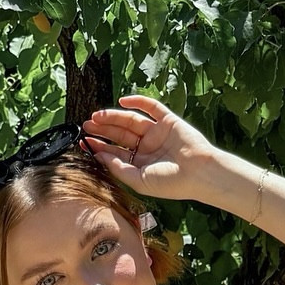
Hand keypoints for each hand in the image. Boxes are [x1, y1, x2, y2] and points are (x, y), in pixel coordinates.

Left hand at [79, 94, 219, 203]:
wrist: (200, 173)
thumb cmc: (172, 183)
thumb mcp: (139, 180)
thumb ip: (119, 168)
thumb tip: (100, 156)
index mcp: (141, 163)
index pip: (115, 152)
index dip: (99, 147)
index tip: (84, 142)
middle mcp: (148, 147)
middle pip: (120, 134)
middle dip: (103, 129)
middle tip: (87, 125)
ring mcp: (157, 133)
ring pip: (130, 120)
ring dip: (113, 116)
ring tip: (97, 116)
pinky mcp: (168, 120)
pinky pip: (151, 107)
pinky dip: (137, 102)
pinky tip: (122, 101)